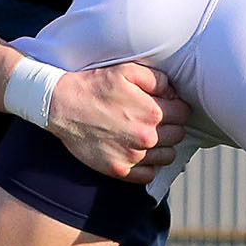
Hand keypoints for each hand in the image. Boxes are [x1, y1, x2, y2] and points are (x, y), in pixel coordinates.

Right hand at [45, 62, 190, 182]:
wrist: (61, 105)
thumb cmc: (94, 85)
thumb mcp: (127, 71)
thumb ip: (157, 79)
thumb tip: (173, 94)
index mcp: (152, 112)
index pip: (184, 113)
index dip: (177, 107)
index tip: (167, 105)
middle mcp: (146, 137)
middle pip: (179, 135)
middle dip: (171, 126)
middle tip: (154, 119)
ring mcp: (133, 157)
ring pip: (168, 157)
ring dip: (162, 146)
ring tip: (146, 135)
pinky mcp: (119, 170)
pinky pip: (149, 174)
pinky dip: (148, 165)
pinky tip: (137, 151)